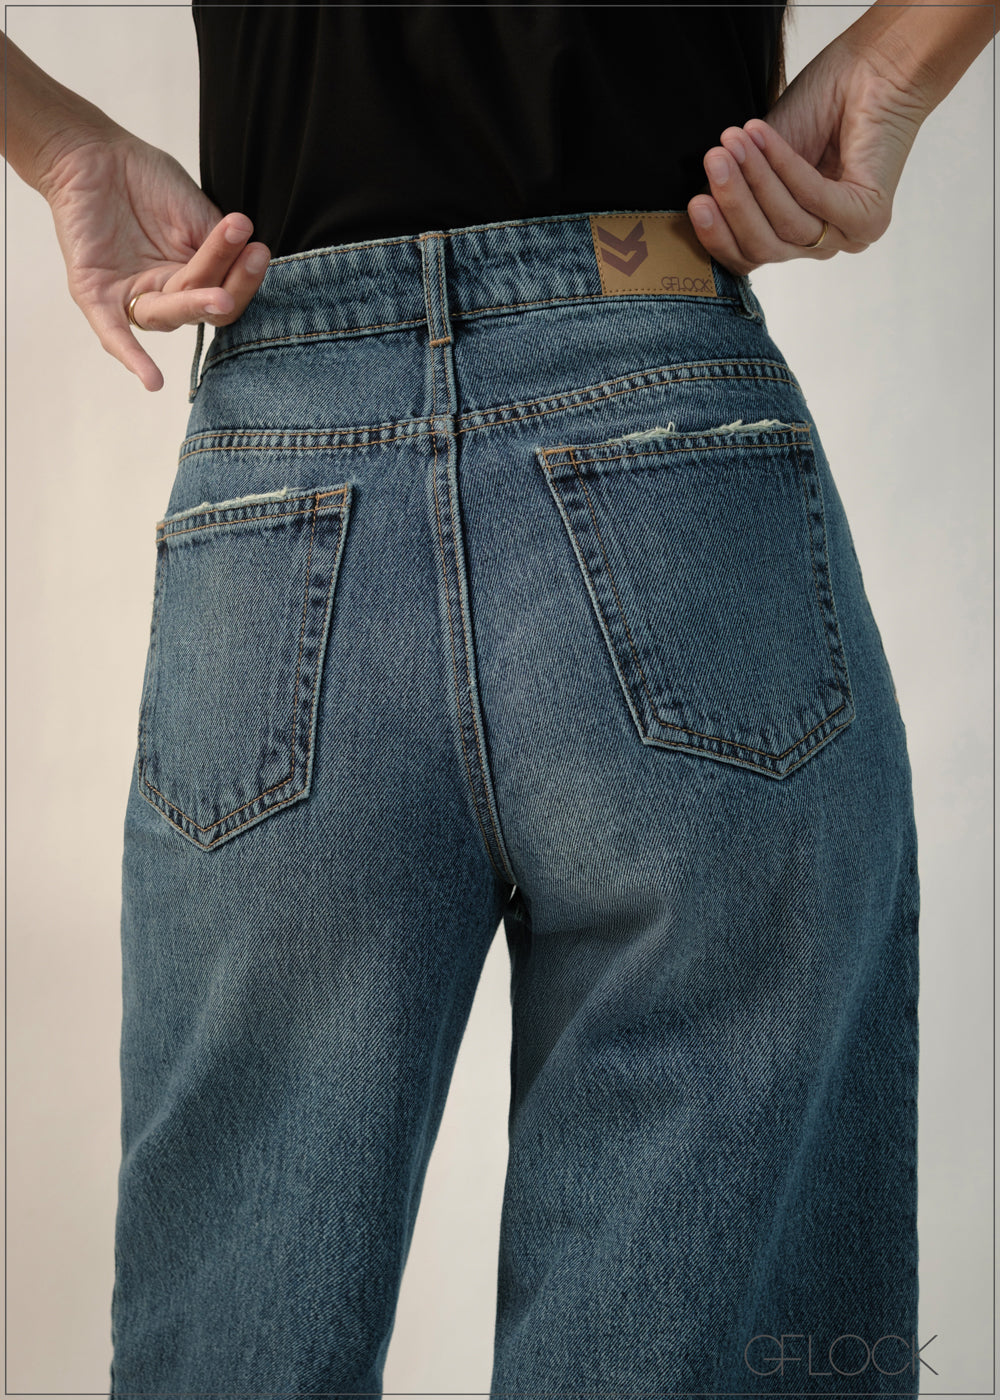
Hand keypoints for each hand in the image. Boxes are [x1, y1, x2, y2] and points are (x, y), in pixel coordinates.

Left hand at [37, 126, 270, 390]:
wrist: (91, 149)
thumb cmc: (144, 178)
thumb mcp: (195, 212)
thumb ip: (219, 245)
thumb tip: (252, 265)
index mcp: (191, 277)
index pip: (225, 292)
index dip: (243, 276)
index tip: (257, 246)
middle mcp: (163, 294)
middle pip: (202, 308)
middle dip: (229, 286)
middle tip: (251, 258)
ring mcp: (129, 298)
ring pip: (168, 314)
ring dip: (196, 306)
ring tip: (220, 296)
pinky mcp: (94, 295)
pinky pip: (114, 333)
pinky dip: (133, 357)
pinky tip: (154, 382)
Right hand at [686, 32, 928, 274]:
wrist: (876, 67)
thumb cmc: (822, 106)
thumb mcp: (763, 155)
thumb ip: (739, 187)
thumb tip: (700, 206)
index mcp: (793, 236)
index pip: (748, 256)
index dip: (717, 237)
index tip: (695, 202)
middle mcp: (819, 244)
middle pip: (764, 247)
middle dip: (734, 205)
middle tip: (713, 162)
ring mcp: (846, 235)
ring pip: (787, 226)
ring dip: (757, 179)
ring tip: (734, 141)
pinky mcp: (868, 218)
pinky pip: (815, 201)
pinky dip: (786, 168)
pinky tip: (763, 138)